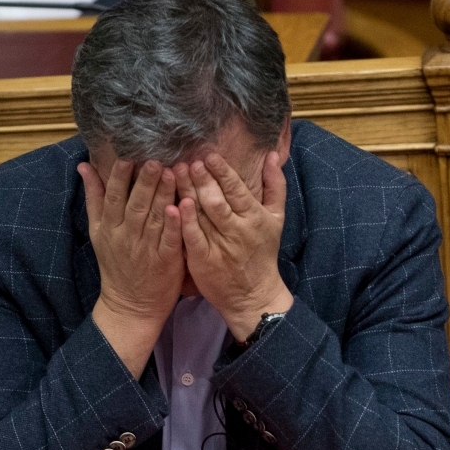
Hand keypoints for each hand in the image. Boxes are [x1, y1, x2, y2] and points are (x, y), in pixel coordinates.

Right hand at [79, 159, 184, 374]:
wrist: (130, 304)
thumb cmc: (116, 262)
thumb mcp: (98, 232)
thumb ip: (94, 198)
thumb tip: (84, 165)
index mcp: (109, 227)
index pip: (112, 196)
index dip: (119, 176)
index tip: (127, 155)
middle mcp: (125, 236)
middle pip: (135, 204)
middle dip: (144, 181)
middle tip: (154, 159)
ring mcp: (146, 248)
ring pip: (154, 218)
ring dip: (162, 195)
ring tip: (172, 172)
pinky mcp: (166, 261)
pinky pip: (169, 240)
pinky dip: (173, 224)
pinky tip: (179, 207)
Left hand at [174, 151, 291, 341]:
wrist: (253, 294)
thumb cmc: (263, 252)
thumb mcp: (276, 218)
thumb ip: (275, 186)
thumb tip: (271, 155)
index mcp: (255, 217)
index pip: (237, 190)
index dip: (222, 172)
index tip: (208, 155)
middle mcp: (238, 230)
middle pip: (216, 200)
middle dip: (201, 179)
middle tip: (187, 161)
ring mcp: (219, 246)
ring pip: (201, 215)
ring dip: (187, 192)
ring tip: (174, 173)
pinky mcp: (203, 260)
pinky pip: (191, 237)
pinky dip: (183, 221)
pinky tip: (174, 204)